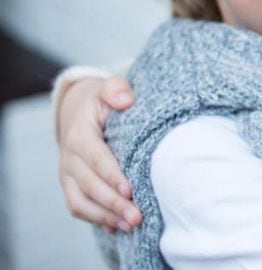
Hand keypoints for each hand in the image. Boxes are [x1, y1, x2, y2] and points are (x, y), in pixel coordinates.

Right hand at [57, 76, 141, 231]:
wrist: (79, 111)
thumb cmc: (102, 101)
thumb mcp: (109, 87)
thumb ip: (117, 89)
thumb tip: (125, 100)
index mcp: (80, 134)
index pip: (96, 158)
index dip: (112, 176)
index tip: (130, 191)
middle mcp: (69, 157)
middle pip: (89, 185)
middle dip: (113, 203)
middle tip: (137, 216)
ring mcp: (67, 174)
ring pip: (80, 202)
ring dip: (105, 217)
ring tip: (130, 226)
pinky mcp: (71, 185)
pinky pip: (78, 207)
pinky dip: (96, 220)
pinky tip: (117, 229)